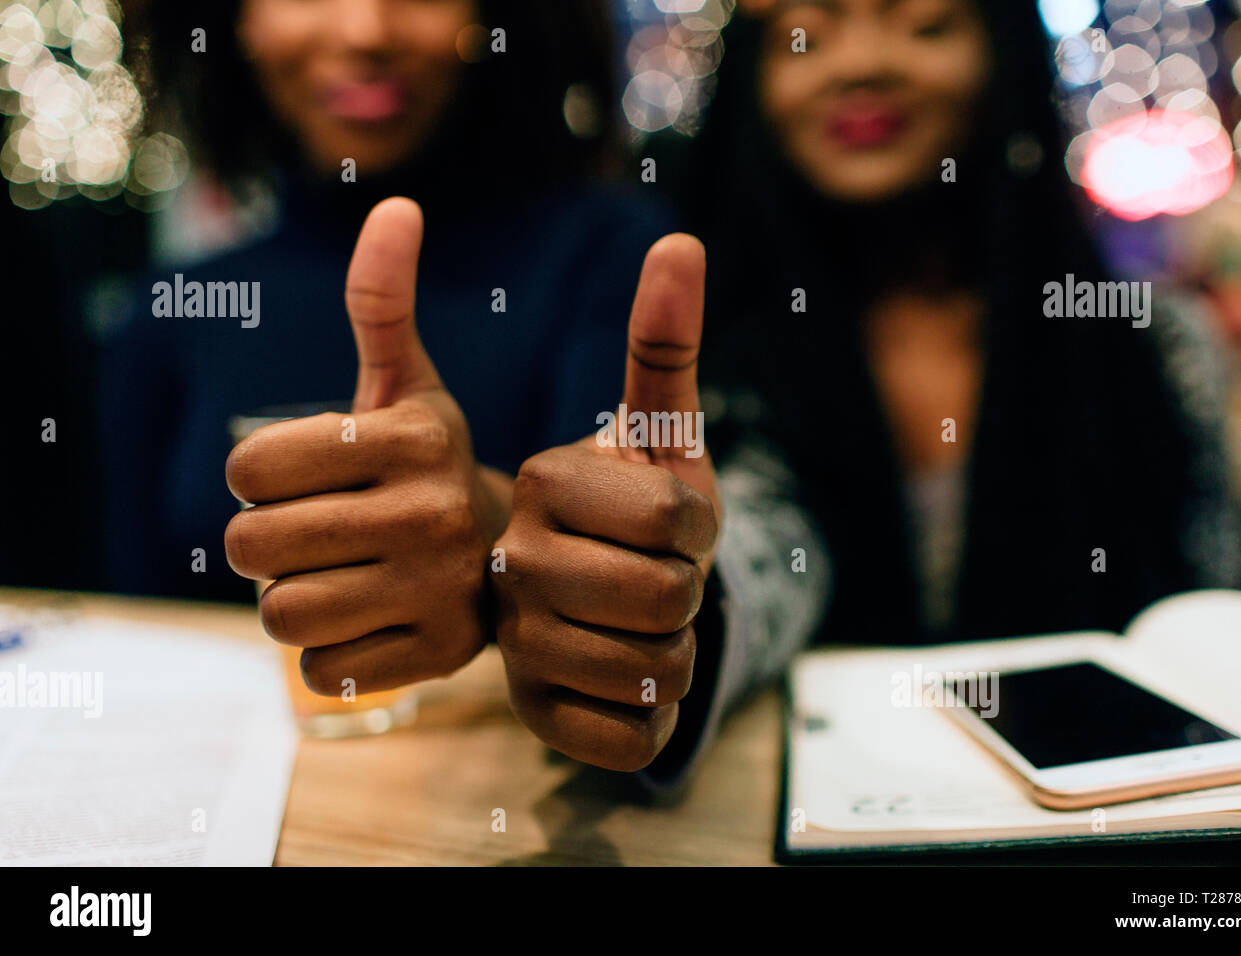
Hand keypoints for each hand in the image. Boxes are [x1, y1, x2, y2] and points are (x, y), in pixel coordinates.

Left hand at [225, 197, 509, 694]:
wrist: (510, 560)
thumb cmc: (428, 467)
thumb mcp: (411, 386)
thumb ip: (384, 303)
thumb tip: (397, 204)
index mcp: (413, 439)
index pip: (248, 467)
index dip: (259, 476)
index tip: (304, 478)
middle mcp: (432, 515)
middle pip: (252, 546)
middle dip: (267, 543)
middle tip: (314, 535)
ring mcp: (437, 592)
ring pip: (282, 614)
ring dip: (294, 599)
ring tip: (341, 578)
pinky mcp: (435, 658)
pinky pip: (320, 669)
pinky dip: (329, 651)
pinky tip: (371, 620)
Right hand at [491, 234, 720, 771]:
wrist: (603, 596)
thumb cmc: (643, 509)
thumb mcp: (663, 432)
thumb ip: (665, 344)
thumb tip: (679, 241)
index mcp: (546, 482)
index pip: (678, 521)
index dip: (699, 530)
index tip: (665, 525)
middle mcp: (511, 557)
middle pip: (669, 600)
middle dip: (690, 596)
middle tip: (655, 579)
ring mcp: (512, 641)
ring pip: (654, 675)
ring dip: (673, 658)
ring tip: (638, 628)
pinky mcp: (528, 712)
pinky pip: (628, 736)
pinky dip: (647, 718)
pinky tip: (617, 682)